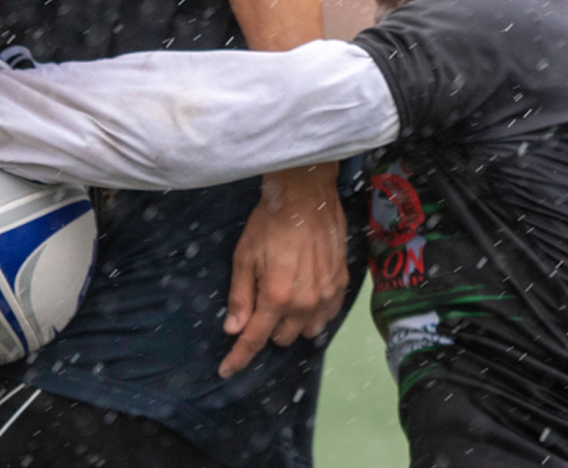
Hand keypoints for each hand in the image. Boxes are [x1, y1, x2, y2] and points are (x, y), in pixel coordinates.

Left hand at [219, 162, 346, 377]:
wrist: (306, 197)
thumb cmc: (269, 223)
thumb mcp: (244, 257)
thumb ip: (240, 296)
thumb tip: (233, 330)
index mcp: (277, 297)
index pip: (254, 339)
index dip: (238, 358)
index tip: (226, 371)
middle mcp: (305, 303)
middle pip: (282, 337)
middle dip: (267, 328)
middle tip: (260, 302)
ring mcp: (327, 296)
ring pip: (307, 330)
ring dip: (292, 324)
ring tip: (284, 299)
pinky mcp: (341, 285)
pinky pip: (327, 315)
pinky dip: (314, 314)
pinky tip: (306, 298)